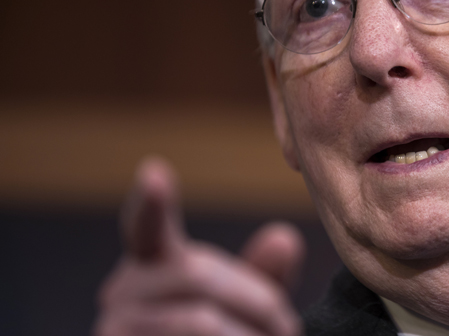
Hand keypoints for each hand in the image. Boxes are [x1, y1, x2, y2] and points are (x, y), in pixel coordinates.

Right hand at [94, 157, 304, 335]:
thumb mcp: (238, 308)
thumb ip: (258, 277)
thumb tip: (285, 238)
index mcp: (150, 264)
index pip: (146, 228)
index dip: (150, 203)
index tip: (154, 171)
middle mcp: (122, 293)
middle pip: (201, 277)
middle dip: (260, 303)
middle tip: (290, 330)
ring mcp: (116, 329)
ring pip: (200, 322)